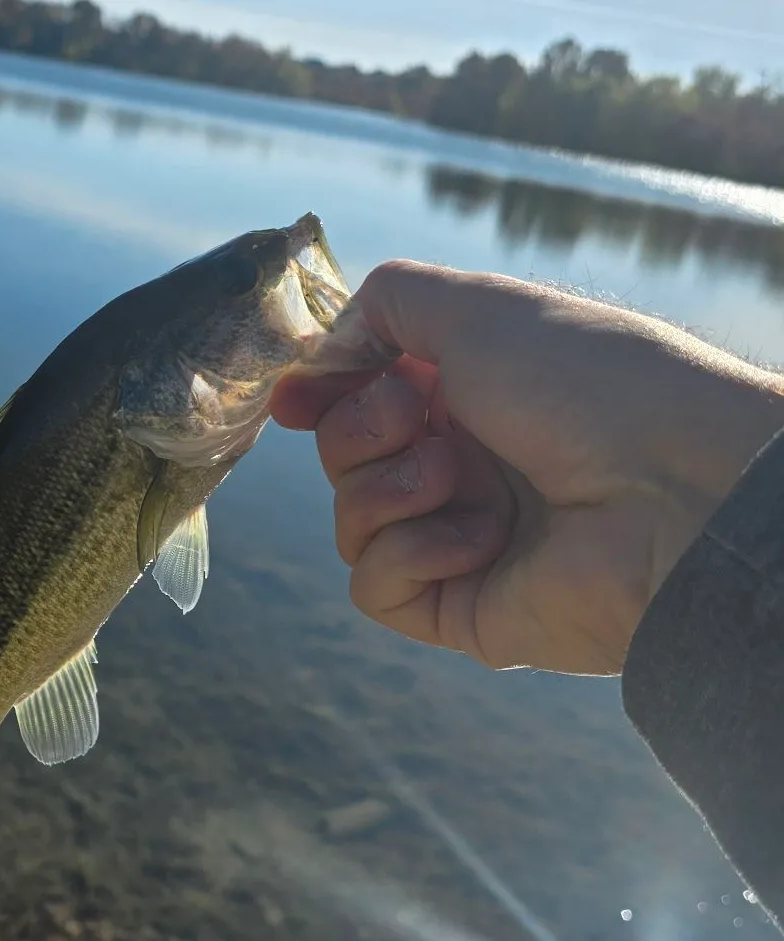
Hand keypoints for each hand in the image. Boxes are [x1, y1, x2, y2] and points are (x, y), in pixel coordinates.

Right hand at [272, 261, 783, 674]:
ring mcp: (456, 543)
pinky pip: (373, 587)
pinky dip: (410, 553)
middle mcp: (462, 469)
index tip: (296, 398)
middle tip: (418, 420)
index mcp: (470, 397)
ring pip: (349, 524)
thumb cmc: (589, 387)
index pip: (359, 400)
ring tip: (457, 478)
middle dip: (360, 432)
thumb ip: (385, 306)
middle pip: (341, 459)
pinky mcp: (455, 610)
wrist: (667, 490)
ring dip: (387, 491)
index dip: (323, 395)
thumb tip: (317, 362)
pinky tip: (478, 540)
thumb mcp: (478, 309)